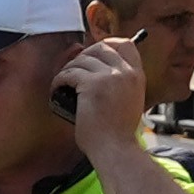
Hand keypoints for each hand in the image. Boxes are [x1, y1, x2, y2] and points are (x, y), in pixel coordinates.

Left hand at [68, 37, 153, 158]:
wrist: (115, 149)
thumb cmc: (117, 133)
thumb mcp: (129, 101)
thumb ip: (120, 83)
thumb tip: (97, 68)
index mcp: (136, 76)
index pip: (126, 44)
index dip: (107, 45)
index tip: (93, 54)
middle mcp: (126, 73)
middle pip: (101, 47)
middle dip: (83, 56)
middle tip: (73, 71)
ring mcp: (110, 77)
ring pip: (82, 60)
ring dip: (69, 69)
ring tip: (63, 83)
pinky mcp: (92, 85)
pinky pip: (69, 73)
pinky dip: (59, 81)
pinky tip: (57, 90)